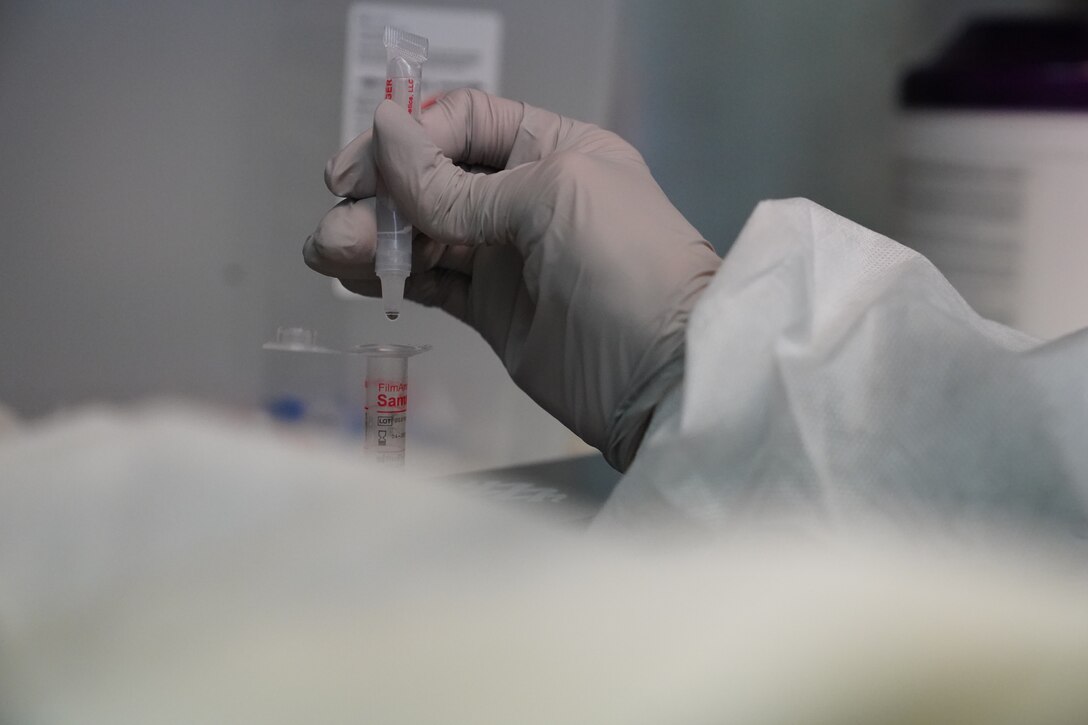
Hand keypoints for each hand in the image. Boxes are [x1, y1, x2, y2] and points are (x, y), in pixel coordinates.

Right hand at [305, 89, 719, 469]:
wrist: (662, 378)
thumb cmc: (626, 266)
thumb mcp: (549, 199)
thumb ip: (459, 183)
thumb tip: (384, 129)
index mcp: (553, 150)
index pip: (464, 122)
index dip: (410, 139)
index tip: (363, 169)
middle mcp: (526, 197)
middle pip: (432, 177)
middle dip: (379, 194)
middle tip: (338, 224)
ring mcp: (507, 257)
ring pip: (421, 232)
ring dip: (371, 236)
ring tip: (326, 252)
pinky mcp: (491, 310)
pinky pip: (430, 280)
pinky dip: (390, 274)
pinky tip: (353, 275)